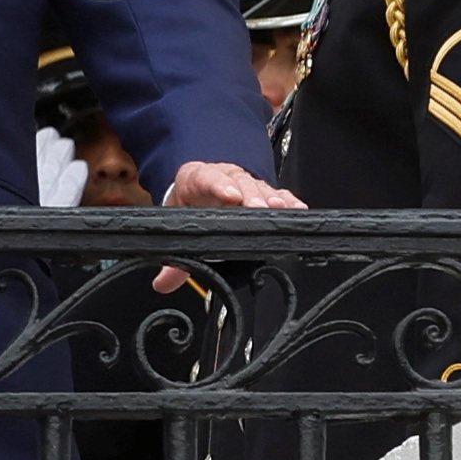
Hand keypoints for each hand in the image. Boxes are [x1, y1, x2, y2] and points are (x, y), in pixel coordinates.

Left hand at [155, 160, 302, 293]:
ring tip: (278, 207)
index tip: (229, 195)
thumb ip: (173, 258)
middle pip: (238, 182)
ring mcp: (245, 183)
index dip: (217, 185)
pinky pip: (278, 193)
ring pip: (258, 186)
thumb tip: (163, 282)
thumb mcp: (179, 224)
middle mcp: (223, 177)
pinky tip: (297, 208)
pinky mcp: (263, 191)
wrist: (198, 188)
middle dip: (249, 195)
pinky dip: (288, 200)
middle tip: (257, 207)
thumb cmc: (191, 204)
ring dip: (270, 198)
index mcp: (196, 180)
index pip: (205, 178)